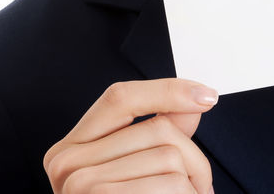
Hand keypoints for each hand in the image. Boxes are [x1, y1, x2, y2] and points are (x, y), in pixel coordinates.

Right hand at [43, 77, 219, 193]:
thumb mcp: (134, 177)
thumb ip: (156, 138)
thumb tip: (190, 104)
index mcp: (71, 150)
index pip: (120, 97)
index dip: (166, 90)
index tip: (207, 94)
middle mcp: (66, 164)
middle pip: (158, 129)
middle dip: (194, 159)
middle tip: (200, 189)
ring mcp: (80, 187)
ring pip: (171, 157)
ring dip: (195, 185)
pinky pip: (171, 185)